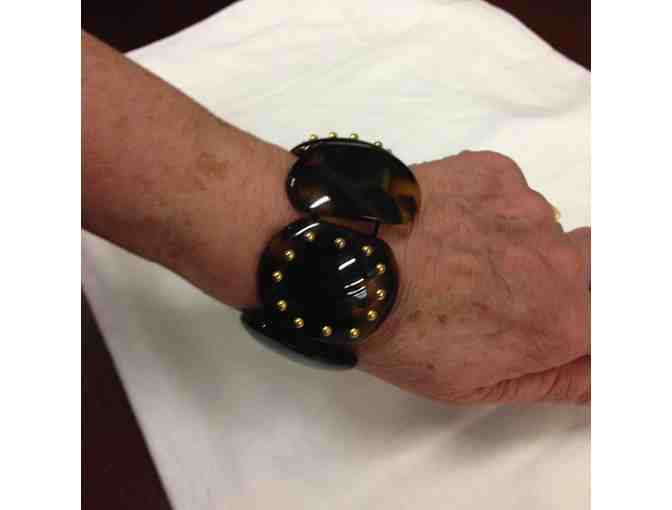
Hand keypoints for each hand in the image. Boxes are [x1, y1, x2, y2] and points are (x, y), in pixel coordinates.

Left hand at [359, 151, 589, 403]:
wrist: (351, 260)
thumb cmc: (404, 334)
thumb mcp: (474, 386)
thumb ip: (552, 382)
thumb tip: (596, 374)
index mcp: (562, 321)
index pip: (605, 320)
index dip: (574, 321)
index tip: (536, 319)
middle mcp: (561, 261)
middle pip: (587, 265)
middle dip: (552, 277)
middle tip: (492, 286)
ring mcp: (528, 208)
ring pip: (538, 226)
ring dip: (509, 240)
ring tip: (451, 252)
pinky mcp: (496, 170)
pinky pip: (505, 191)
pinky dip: (482, 205)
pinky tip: (440, 220)